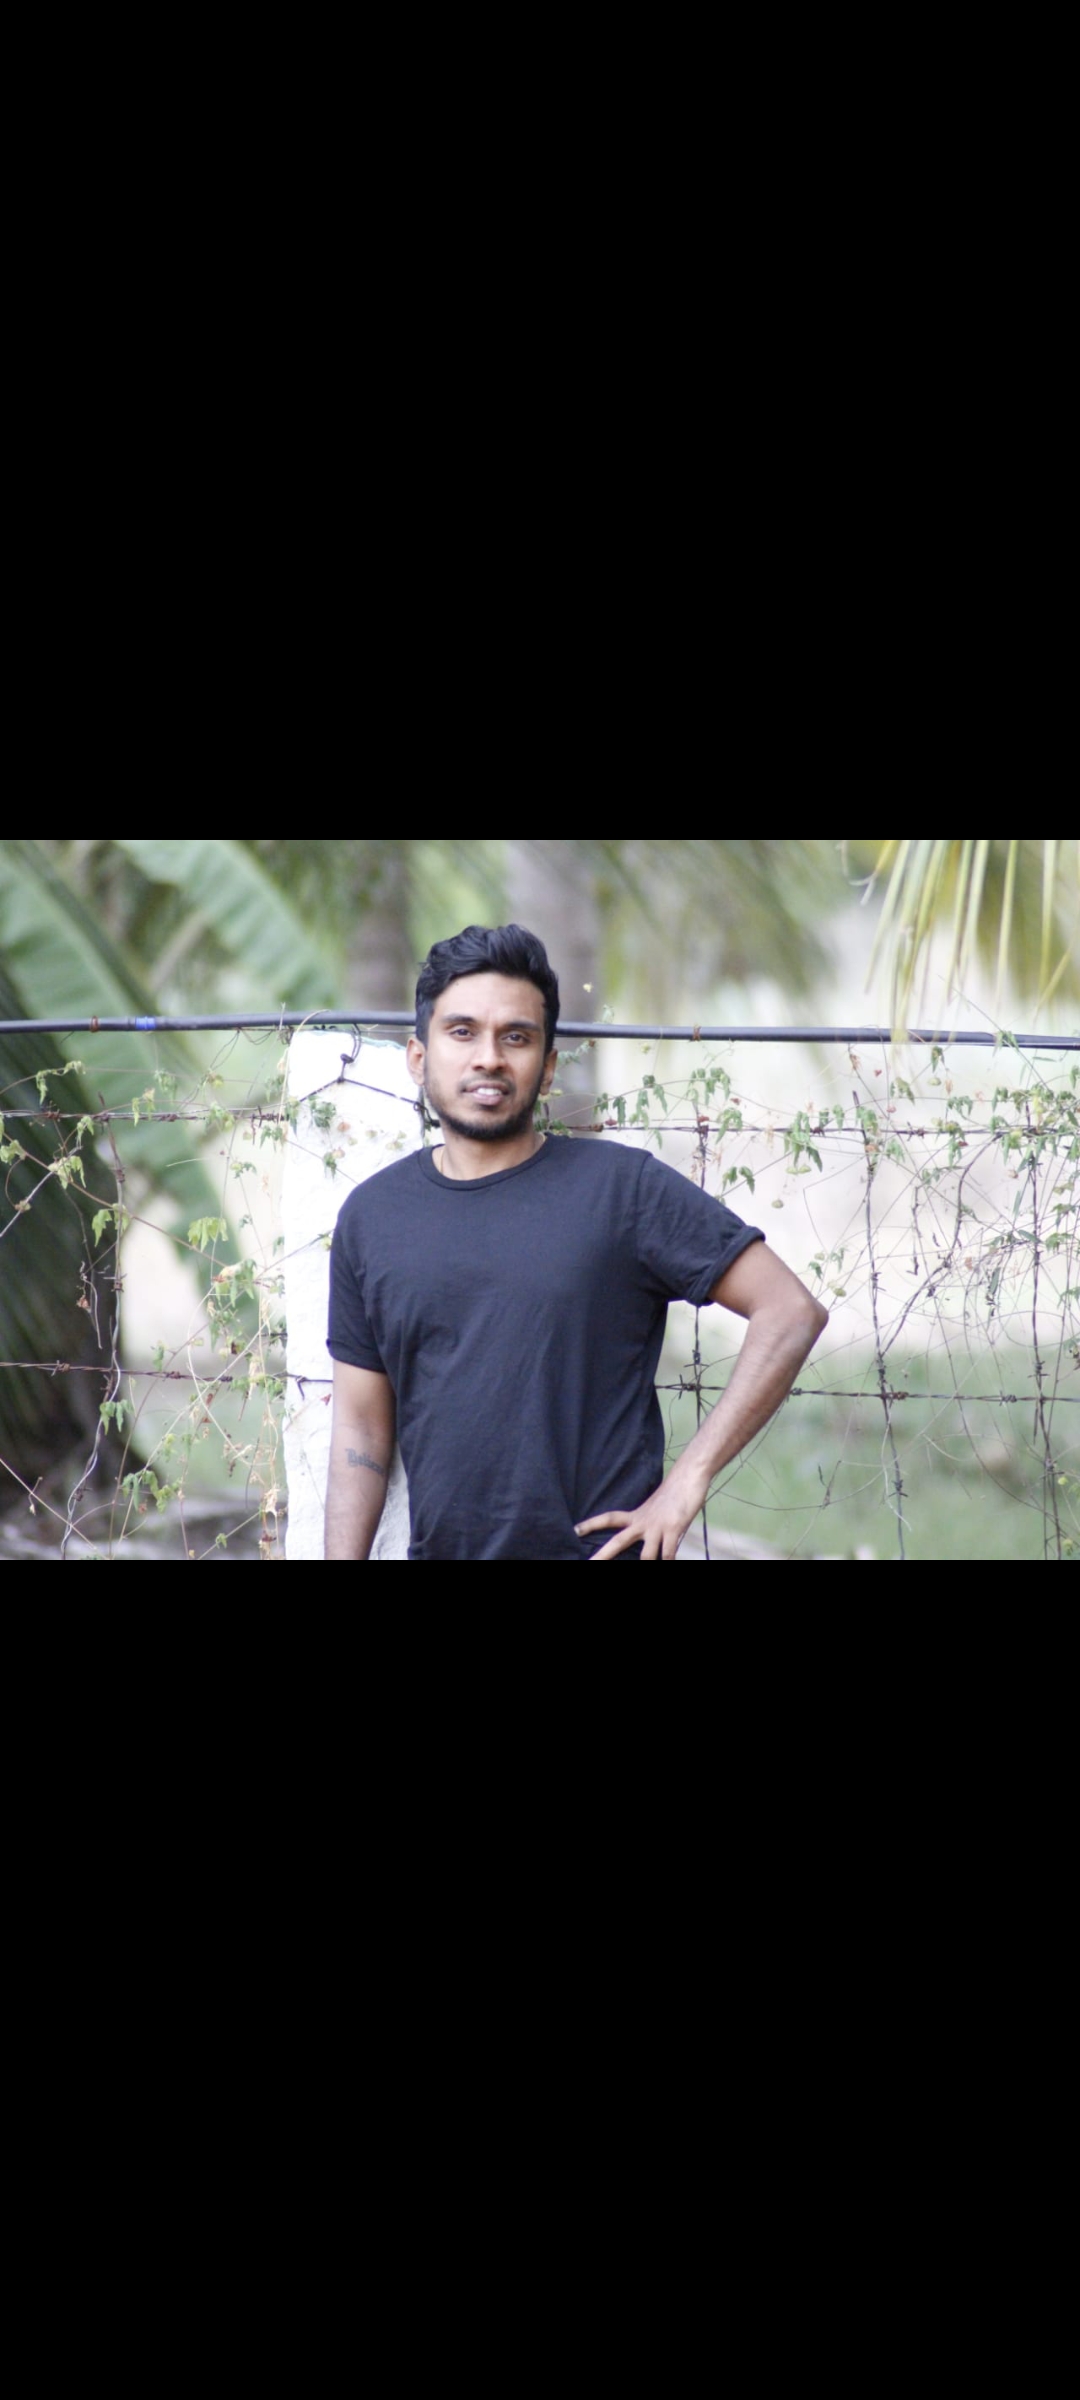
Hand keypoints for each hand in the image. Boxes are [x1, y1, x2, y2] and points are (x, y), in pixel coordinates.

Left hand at [576, 1466, 706, 1560]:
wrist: (689, 1476)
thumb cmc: (675, 1493)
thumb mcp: (655, 1507)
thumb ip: (648, 1522)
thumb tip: (647, 1536)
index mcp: (637, 1515)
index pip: (609, 1518)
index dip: (592, 1524)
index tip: (575, 1530)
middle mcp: (643, 1522)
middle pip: (618, 1542)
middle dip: (603, 1555)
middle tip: (589, 1564)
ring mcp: (657, 1526)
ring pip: (646, 1556)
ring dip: (648, 1564)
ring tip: (651, 1566)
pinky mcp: (673, 1529)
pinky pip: (668, 1554)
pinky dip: (669, 1561)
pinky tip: (669, 1563)